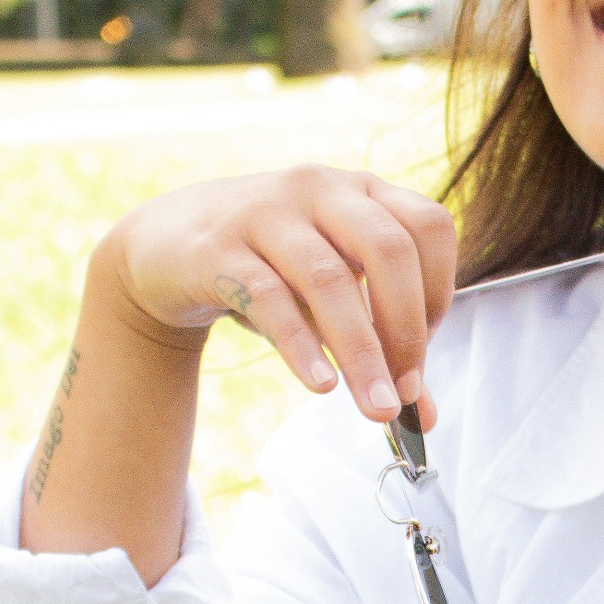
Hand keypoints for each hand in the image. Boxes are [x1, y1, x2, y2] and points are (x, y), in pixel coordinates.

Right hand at [95, 164, 455, 424]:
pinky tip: (322, 384)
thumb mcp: (328, 293)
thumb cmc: (268, 267)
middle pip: (388, 249)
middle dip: (406, 329)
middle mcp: (320, 189)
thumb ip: (378, 343)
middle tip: (406, 392)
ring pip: (329, 280)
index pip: (428, 226)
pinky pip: (269, 297)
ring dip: (361, 351)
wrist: (163, 247)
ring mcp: (267, 212)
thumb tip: (425, 414)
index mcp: (362, 190)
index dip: (439, 290)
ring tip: (376, 407)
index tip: (423, 351)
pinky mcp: (217, 248)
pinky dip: (302, 346)